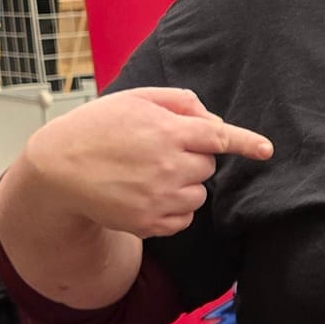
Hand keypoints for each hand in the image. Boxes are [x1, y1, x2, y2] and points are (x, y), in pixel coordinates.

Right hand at [21, 83, 272, 239]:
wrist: (58, 170)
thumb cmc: (96, 128)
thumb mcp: (135, 99)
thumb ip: (178, 102)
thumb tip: (212, 119)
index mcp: (167, 131)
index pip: (219, 137)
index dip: (246, 143)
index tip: (266, 150)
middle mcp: (169, 166)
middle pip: (208, 166)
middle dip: (193, 158)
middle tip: (158, 151)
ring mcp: (161, 198)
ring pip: (199, 193)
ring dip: (184, 184)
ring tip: (148, 174)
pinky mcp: (151, 223)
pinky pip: (184, 218)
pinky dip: (174, 208)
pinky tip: (145, 195)